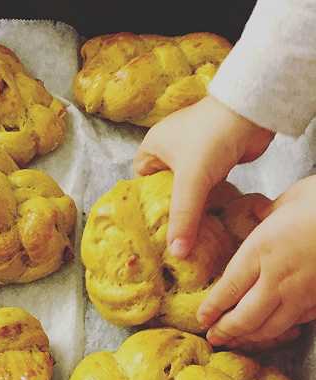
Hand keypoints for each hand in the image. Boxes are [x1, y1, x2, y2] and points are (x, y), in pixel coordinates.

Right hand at [133, 96, 273, 257]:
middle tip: (173, 238)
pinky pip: (206, 188)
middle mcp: (171, 150)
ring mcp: (195, 155)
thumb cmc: (212, 135)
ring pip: (187, 191)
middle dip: (171, 212)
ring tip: (191, 234)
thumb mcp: (191, 180)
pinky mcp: (216, 161)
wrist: (253, 112)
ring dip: (192, 209)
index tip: (153, 227)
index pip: (140, 183)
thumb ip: (183, 218)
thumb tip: (176, 253)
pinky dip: (208, 202)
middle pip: (165, 190)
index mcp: (153, 147)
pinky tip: (210, 220)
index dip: (146, 204)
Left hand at [198, 175, 315, 345]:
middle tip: (214, 336)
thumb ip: (267, 213)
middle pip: (244, 316)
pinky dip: (281, 331)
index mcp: (262, 250)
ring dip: (250, 337)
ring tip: (238, 340)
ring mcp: (302, 293)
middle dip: (226, 330)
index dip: (212, 308)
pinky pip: (296, 322)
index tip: (202, 317)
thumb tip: (255, 214)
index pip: (228, 288)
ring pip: (269, 327)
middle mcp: (278, 277)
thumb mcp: (290, 199)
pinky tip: (274, 331)